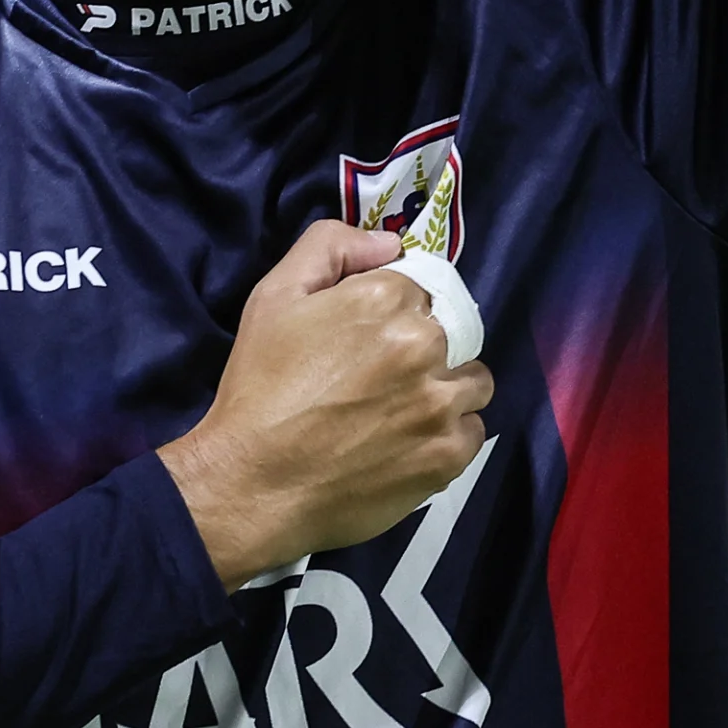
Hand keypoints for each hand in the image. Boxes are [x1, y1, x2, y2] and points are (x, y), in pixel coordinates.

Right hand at [159, 221, 492, 589]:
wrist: (254, 483)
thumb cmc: (259, 387)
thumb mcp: (274, 295)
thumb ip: (331, 246)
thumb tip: (391, 244)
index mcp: (386, 299)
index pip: (419, 289)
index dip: (394, 313)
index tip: (368, 341)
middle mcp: (424, 344)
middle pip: (452, 333)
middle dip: (423, 349)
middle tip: (380, 380)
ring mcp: (441, 403)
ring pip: (473, 381)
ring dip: (447, 389)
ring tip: (403, 411)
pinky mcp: (449, 456)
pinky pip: (473, 430)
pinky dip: (449, 435)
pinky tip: (411, 443)